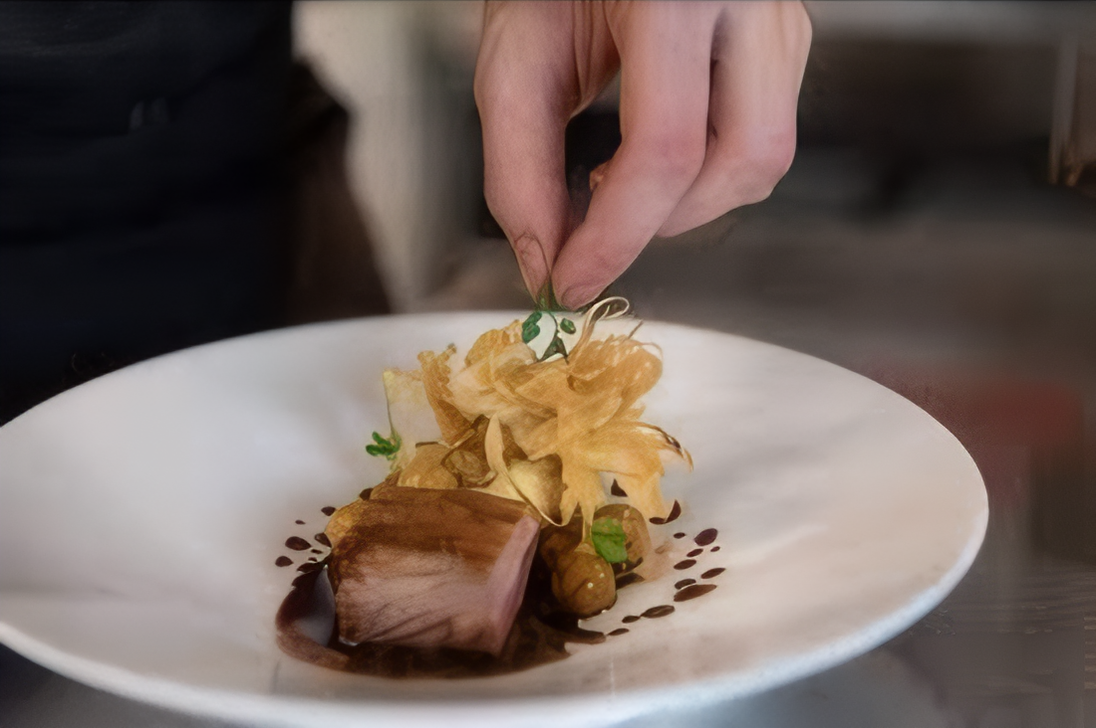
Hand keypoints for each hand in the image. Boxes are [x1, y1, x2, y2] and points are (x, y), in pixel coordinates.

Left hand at [475, 1, 811, 308]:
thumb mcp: (515, 54)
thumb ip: (518, 165)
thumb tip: (543, 259)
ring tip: (621, 180)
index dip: (615, 235)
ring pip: (767, 154)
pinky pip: (764, 131)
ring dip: (691, 198)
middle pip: (747, 158)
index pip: (666, 147)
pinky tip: (656, 155)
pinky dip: (706, 169)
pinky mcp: (784, 37)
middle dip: (668, 219)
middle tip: (602, 225)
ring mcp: (779, 17)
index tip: (571, 279)